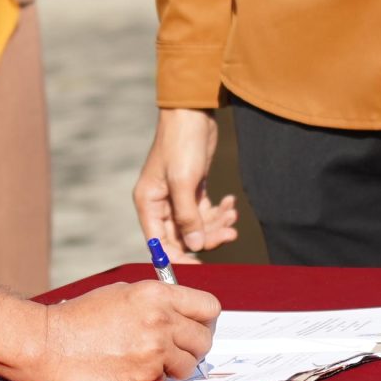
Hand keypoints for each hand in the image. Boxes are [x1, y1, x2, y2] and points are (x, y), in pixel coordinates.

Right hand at [6, 281, 222, 380]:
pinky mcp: (144, 378)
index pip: (209, 307)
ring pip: (188, 366)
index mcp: (156, 294)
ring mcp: (154, 351)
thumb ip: (156, 301)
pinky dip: (150, 380)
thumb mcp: (120, 292)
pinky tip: (127, 370)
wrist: (47, 343)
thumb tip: (183, 314)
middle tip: (173, 349)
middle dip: (192, 347)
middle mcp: (161, 321)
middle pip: (205, 340)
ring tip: (147, 360)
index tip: (195, 326)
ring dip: (172, 367)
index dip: (204, 320)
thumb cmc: (79, 317)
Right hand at [135, 107, 237, 260]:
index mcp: (148, 204)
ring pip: (198, 226)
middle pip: (183, 237)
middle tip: (229, 234)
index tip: (200, 268)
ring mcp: (177, 197)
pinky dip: (219, 212)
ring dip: (217, 225)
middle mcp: (161, 204)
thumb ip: (187, 217)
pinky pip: (206, 212)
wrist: (193, 113)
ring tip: (232, 215)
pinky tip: (230, 203)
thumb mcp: (183, 182)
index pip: (159, 243)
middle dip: (207, 237)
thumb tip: (195, 246)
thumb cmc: (181, 144)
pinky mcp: (193, 189)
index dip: (177, 258)